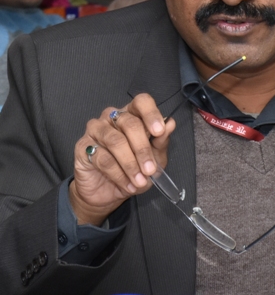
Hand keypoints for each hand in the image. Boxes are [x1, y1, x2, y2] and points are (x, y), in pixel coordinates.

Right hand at [70, 94, 175, 225]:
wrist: (108, 193)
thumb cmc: (134, 171)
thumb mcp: (154, 158)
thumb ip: (161, 141)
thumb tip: (170, 123)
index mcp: (132, 114)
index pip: (141, 102)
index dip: (151, 114)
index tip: (159, 131)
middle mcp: (112, 117)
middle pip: (130, 123)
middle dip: (143, 149)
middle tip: (150, 169)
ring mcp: (96, 130)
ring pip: (116, 141)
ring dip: (131, 164)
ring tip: (140, 181)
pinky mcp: (83, 147)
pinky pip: (103, 158)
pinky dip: (119, 174)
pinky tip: (127, 184)